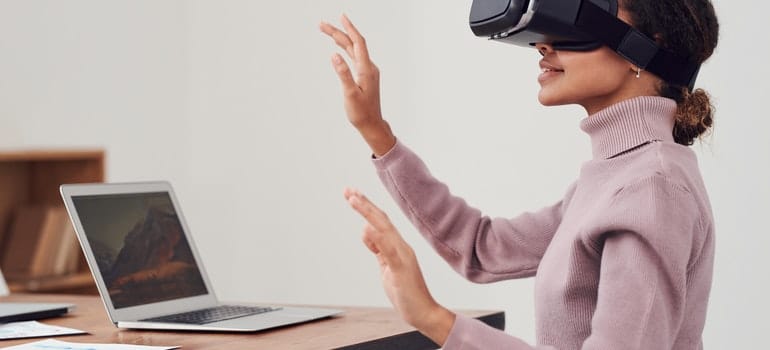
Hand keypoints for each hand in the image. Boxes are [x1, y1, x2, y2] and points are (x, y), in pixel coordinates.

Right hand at [320, 15, 395, 156]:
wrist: (372, 124)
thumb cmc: (361, 112)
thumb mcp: (350, 94)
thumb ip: (343, 73)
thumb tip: (334, 55)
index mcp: (366, 69)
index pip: (358, 43)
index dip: (349, 28)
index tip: (341, 17)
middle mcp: (369, 67)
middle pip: (353, 44)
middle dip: (338, 32)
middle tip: (321, 24)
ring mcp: (367, 71)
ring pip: (353, 50)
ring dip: (340, 39)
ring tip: (326, 31)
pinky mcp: (365, 75)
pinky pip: (354, 56)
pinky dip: (345, 48)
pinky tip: (339, 47)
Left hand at [343, 188, 454, 345]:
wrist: (423, 311)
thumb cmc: (406, 291)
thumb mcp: (387, 267)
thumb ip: (379, 250)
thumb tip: (368, 233)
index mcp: (397, 246)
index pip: (380, 221)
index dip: (367, 207)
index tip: (353, 195)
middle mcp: (401, 246)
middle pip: (381, 219)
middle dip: (364, 203)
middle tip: (348, 190)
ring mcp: (402, 256)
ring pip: (383, 228)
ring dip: (368, 212)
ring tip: (353, 199)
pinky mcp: (401, 268)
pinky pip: (388, 250)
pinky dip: (377, 238)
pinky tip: (367, 228)